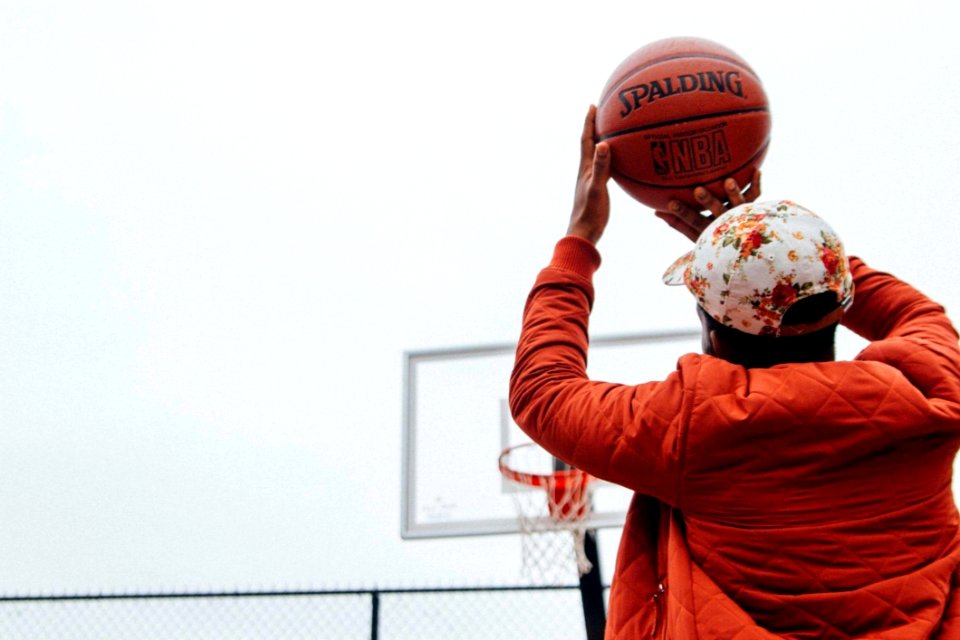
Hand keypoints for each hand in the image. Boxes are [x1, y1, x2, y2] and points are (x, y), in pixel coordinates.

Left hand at [567, 105, 611, 244]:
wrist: (584, 233)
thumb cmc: (589, 213)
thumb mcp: (596, 188)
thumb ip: (600, 167)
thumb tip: (603, 144)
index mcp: (584, 168)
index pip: (586, 139)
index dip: (588, 122)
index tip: (593, 105)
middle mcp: (587, 171)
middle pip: (591, 143)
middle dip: (595, 126)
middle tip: (603, 110)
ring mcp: (592, 180)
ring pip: (598, 154)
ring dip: (604, 141)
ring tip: (613, 129)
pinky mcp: (599, 189)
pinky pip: (607, 167)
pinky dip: (614, 159)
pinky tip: (623, 160)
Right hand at [654, 170, 761, 241]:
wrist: (743, 250)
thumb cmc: (712, 239)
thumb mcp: (694, 234)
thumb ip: (676, 223)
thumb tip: (655, 211)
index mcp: (709, 230)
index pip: (693, 221)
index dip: (682, 213)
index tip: (670, 202)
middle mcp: (726, 223)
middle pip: (717, 212)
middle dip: (708, 201)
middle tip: (698, 189)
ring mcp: (740, 216)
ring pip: (739, 205)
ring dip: (734, 193)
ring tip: (729, 181)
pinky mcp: (752, 209)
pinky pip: (755, 197)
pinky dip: (756, 185)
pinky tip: (757, 170)